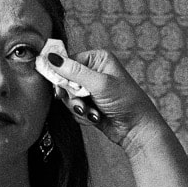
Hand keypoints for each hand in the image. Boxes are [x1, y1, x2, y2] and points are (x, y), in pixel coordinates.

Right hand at [36, 48, 163, 147]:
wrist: (136, 128)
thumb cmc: (125, 101)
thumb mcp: (99, 84)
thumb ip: (74, 72)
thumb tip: (51, 57)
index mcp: (97, 59)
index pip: (68, 62)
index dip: (62, 76)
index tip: (61, 89)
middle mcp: (93, 72)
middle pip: (65, 81)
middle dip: (72, 96)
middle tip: (81, 103)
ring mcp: (91, 89)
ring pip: (68, 97)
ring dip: (79, 108)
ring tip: (93, 112)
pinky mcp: (89, 104)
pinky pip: (74, 109)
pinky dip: (83, 115)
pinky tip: (96, 118)